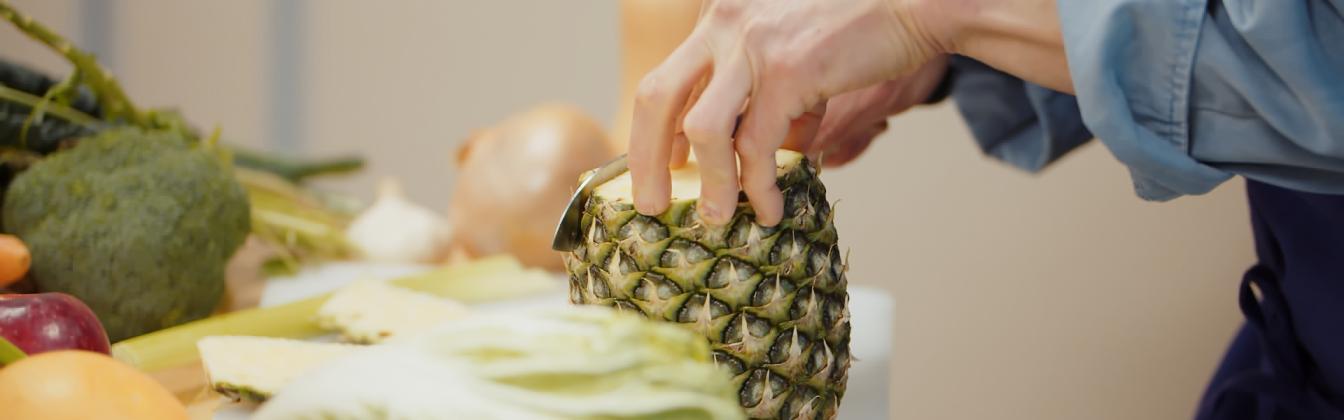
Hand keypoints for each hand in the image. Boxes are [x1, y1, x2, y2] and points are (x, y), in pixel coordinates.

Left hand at [628, 0, 943, 226]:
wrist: (913, 0)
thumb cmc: (859, 27)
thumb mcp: (791, 46)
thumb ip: (761, 85)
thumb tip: (755, 148)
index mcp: (720, 14)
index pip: (667, 77)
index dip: (654, 128)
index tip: (660, 165)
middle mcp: (724, 22)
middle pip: (656, 96)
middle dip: (647, 159)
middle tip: (651, 204)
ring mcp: (753, 45)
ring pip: (703, 130)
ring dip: (708, 183)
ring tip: (716, 218)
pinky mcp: (788, 71)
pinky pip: (757, 144)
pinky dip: (759, 185)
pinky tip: (768, 207)